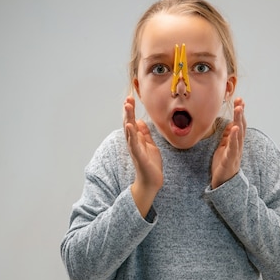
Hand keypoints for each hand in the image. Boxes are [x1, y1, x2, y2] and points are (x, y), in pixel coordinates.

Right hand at [123, 96, 162, 216]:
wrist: (152, 181)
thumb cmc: (150, 164)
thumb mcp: (150, 145)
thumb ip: (145, 134)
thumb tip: (141, 121)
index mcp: (136, 139)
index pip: (132, 121)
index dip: (131, 110)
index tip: (130, 98)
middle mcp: (133, 142)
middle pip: (129, 123)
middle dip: (128, 111)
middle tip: (127, 98)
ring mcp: (134, 148)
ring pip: (129, 131)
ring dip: (128, 118)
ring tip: (127, 106)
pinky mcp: (139, 155)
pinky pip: (134, 143)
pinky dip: (131, 134)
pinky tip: (130, 125)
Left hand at [211, 97, 245, 188]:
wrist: (223, 183)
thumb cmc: (223, 164)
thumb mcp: (224, 147)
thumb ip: (227, 136)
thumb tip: (231, 123)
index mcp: (235, 142)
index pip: (239, 124)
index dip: (239, 112)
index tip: (239, 99)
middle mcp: (238, 145)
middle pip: (241, 126)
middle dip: (240, 113)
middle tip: (240, 100)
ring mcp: (235, 152)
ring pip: (239, 134)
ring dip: (239, 120)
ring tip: (239, 109)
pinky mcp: (230, 159)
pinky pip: (233, 147)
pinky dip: (234, 137)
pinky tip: (234, 128)